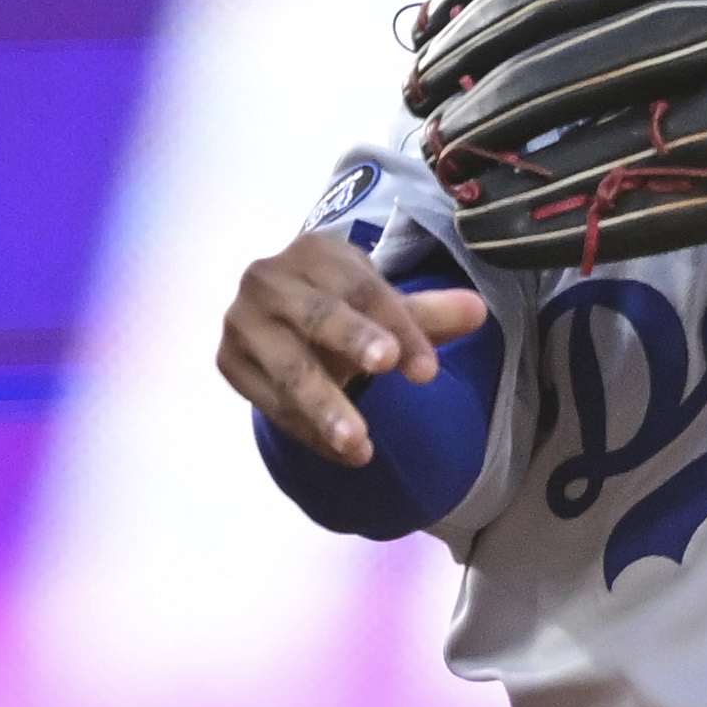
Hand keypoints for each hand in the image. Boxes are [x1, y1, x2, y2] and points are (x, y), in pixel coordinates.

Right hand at [219, 234, 491, 464]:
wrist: (281, 319)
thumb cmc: (343, 309)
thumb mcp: (387, 308)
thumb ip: (429, 314)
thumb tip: (479, 311)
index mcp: (314, 251)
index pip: (363, 290)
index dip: (398, 328)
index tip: (427, 373)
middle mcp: (268, 278)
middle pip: (318, 315)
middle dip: (352, 343)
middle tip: (386, 370)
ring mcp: (242, 321)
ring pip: (289, 368)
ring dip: (325, 407)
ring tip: (360, 445)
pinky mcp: (228, 361)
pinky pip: (272, 404)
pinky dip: (310, 432)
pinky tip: (345, 455)